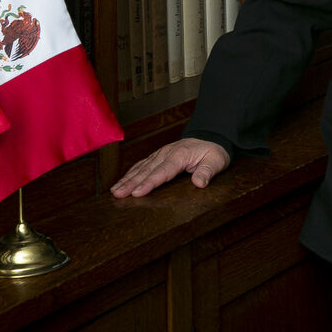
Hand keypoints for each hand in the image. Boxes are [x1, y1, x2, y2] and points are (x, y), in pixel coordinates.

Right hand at [110, 139, 230, 198]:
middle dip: (131, 183)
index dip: (149, 183)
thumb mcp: (216, 161)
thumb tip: (199, 183)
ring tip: (114, 191)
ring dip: (127, 179)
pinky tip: (122, 181)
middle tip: (117, 194)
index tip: (137, 192)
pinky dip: (131, 172)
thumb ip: (207, 171)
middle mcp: (167, 153)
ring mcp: (161, 154)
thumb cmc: (213, 152)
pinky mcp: (159, 156)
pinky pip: (142, 164)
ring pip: (141, 167)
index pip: (162, 172)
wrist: (211, 137)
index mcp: (180, 155)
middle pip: (147, 170)